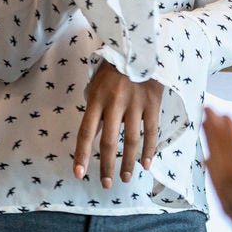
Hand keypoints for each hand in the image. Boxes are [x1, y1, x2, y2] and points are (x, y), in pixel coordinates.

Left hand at [72, 63, 162, 187]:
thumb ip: (94, 108)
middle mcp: (114, 103)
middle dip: (106, 165)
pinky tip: (146, 165)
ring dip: (128, 163)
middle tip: (105, 184)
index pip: (86, 132)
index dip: (81, 155)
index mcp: (96, 98)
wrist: (138, 46)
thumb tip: (92, 133)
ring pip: (131, 140)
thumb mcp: (95, 84)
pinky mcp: (152, 103)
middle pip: (109, 141)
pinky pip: (151, 131)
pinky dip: (149, 150)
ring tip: (125, 178)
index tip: (78, 174)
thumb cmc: (112, 67)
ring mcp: (135, 104)